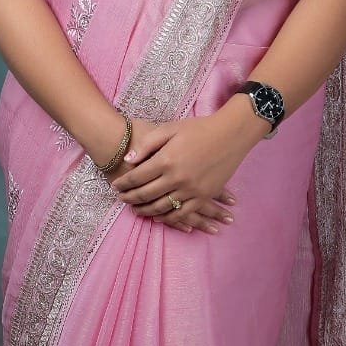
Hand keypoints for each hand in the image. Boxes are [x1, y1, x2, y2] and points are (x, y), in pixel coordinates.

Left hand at [107, 116, 239, 234]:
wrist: (231, 134)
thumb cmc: (198, 128)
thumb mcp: (170, 128)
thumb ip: (147, 144)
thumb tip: (128, 160)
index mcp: (166, 159)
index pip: (136, 177)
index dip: (123, 184)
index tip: (115, 186)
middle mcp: (177, 177)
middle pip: (145, 194)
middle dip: (129, 198)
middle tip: (121, 199)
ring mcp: (191, 189)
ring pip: (161, 207)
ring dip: (145, 210)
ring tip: (135, 209)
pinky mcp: (203, 196)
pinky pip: (181, 212)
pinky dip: (167, 217)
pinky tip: (157, 216)